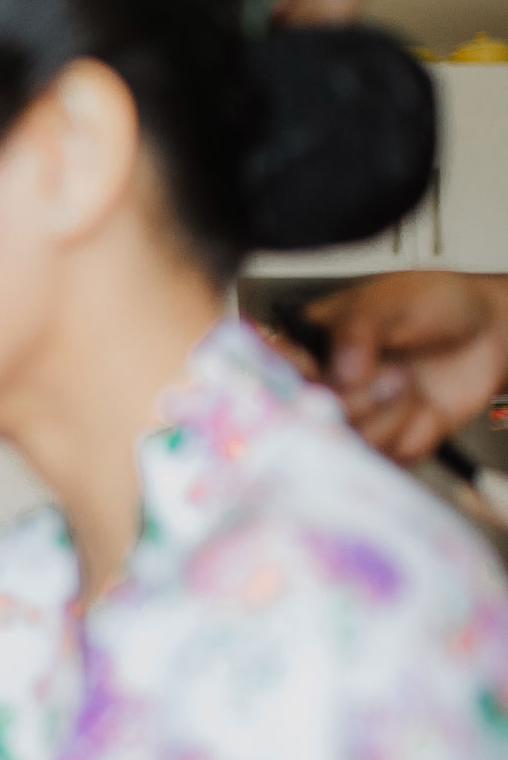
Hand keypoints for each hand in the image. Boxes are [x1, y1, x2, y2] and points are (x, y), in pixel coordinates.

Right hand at [306, 271, 507, 463]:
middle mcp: (325, 386)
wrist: (487, 331)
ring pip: (351, 444)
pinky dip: (414, 433)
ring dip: (391, 415)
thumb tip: (340, 371)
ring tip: (409, 383)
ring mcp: (355, 418)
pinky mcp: (387, 443)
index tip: (319, 376)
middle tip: (393, 371)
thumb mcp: (387, 301)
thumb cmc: (432, 306)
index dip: (294, 384)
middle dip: (359, 399)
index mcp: (307, 346)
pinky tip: (422, 406)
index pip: (274, 376)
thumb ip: (357, 329)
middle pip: (311, 418)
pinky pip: (389, 458)